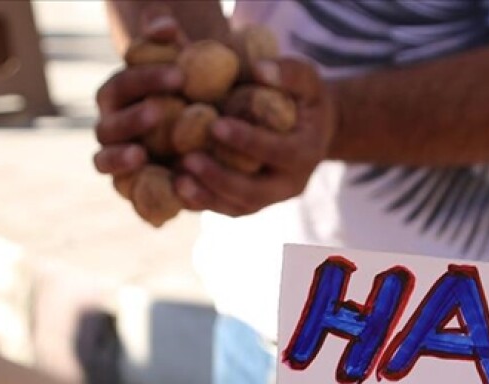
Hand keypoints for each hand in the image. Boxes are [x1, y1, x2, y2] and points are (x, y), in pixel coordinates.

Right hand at [92, 15, 185, 178]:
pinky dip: (132, 192)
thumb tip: (164, 24)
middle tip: (159, 111)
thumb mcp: (188, 66)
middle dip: (131, 118)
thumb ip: (171, 44)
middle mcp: (110, 128)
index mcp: (117, 96)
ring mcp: (116, 160)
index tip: (181, 75)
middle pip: (109, 125)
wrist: (204, 135)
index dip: (147, 79)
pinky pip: (124, 192)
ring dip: (118, 158)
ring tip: (140, 154)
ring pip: (104, 161)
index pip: (123, 84)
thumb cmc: (192, 94)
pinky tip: (152, 191)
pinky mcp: (130, 188)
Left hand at [174, 58, 336, 216]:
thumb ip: (290, 72)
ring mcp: (270, 199)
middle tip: (188, 159)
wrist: (312, 130)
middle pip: (255, 192)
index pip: (278, 152)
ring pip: (238, 207)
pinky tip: (176, 186)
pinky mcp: (251, 203)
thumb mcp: (307, 79)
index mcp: (306, 153)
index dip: (247, 141)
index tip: (215, 126)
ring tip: (177, 179)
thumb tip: (260, 70)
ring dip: (206, 196)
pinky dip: (201, 201)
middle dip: (220, 178)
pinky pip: (225, 209)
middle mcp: (290, 184)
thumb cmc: (305, 97)